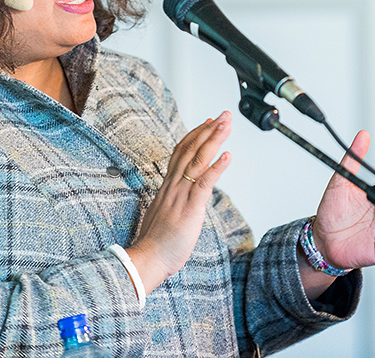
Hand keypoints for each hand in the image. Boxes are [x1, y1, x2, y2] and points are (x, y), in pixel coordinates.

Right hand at [127, 111, 232, 292]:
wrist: (146, 259)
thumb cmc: (156, 243)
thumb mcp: (163, 214)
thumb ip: (173, 202)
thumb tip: (182, 199)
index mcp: (168, 186)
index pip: (181, 152)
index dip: (195, 135)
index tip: (207, 122)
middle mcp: (173, 186)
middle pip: (191, 150)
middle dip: (209, 130)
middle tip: (224, 115)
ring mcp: (181, 195)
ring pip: (198, 160)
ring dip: (214, 139)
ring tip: (226, 123)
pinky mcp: (190, 208)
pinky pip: (204, 183)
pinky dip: (217, 167)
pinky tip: (228, 155)